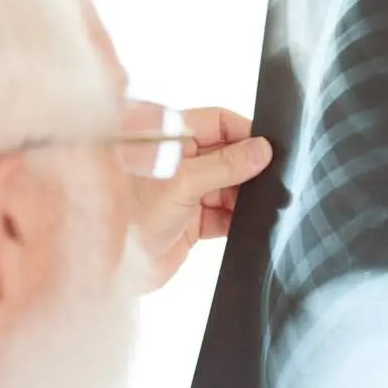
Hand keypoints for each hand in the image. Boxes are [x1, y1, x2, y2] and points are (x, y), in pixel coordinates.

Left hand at [127, 104, 271, 290]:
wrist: (113, 265)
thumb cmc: (131, 216)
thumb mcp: (183, 183)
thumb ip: (225, 165)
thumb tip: (261, 149)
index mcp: (172, 140)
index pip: (218, 122)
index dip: (245, 132)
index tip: (269, 147)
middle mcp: (181, 164)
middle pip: (228, 155)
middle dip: (250, 167)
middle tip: (274, 178)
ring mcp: (187, 194)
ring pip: (230, 187)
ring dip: (247, 196)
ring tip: (266, 203)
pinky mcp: (192, 224)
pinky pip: (225, 216)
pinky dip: (239, 220)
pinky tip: (252, 224)